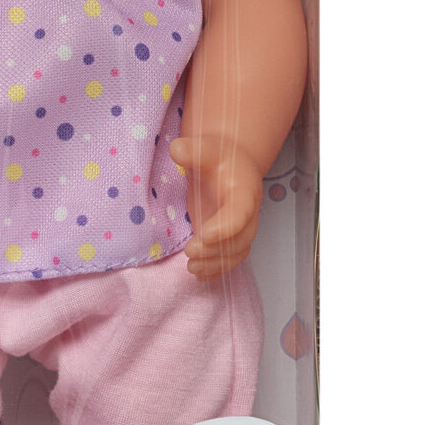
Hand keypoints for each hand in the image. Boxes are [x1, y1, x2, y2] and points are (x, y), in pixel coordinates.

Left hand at [170, 135, 263, 280]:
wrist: (228, 166)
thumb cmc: (217, 159)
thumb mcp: (205, 150)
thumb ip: (192, 151)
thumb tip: (177, 149)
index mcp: (245, 192)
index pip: (240, 212)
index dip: (225, 226)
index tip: (204, 234)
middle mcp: (247, 214)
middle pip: (240, 239)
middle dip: (216, 249)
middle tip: (190, 251)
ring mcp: (239, 229)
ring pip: (235, 254)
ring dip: (215, 264)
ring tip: (191, 268)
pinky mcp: (228, 239)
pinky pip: (228, 260)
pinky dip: (216, 271)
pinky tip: (199, 275)